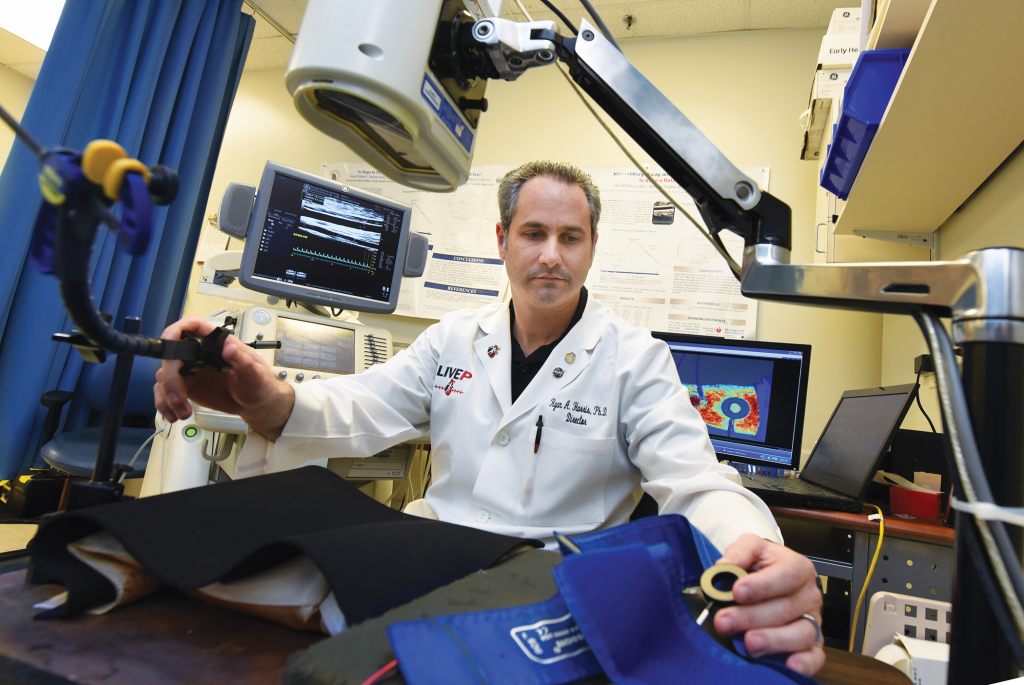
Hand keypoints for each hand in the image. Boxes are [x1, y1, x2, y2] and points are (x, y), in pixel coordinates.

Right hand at [153, 316, 294, 440]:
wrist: (257, 403)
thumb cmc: (259, 383)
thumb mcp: (255, 373)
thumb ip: (242, 360)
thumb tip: (229, 347)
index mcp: (216, 342)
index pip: (191, 327)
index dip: (174, 332)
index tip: (170, 349)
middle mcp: (199, 354)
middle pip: (171, 356)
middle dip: (170, 378)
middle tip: (178, 397)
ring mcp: (190, 370)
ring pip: (164, 376)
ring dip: (168, 396)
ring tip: (183, 411)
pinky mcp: (186, 386)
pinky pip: (165, 392)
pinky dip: (165, 405)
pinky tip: (175, 414)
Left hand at [712, 533, 823, 675]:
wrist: (772, 576)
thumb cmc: (762, 564)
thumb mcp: (751, 547)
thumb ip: (739, 553)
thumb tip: (724, 567)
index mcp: (798, 568)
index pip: (785, 576)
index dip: (761, 586)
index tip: (737, 592)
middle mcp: (809, 595)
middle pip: (785, 609)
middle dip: (751, 617)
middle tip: (725, 621)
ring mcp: (812, 620)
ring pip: (800, 634)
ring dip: (772, 640)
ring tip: (748, 642)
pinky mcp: (813, 643)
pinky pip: (814, 656)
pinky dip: (804, 663)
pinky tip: (788, 664)